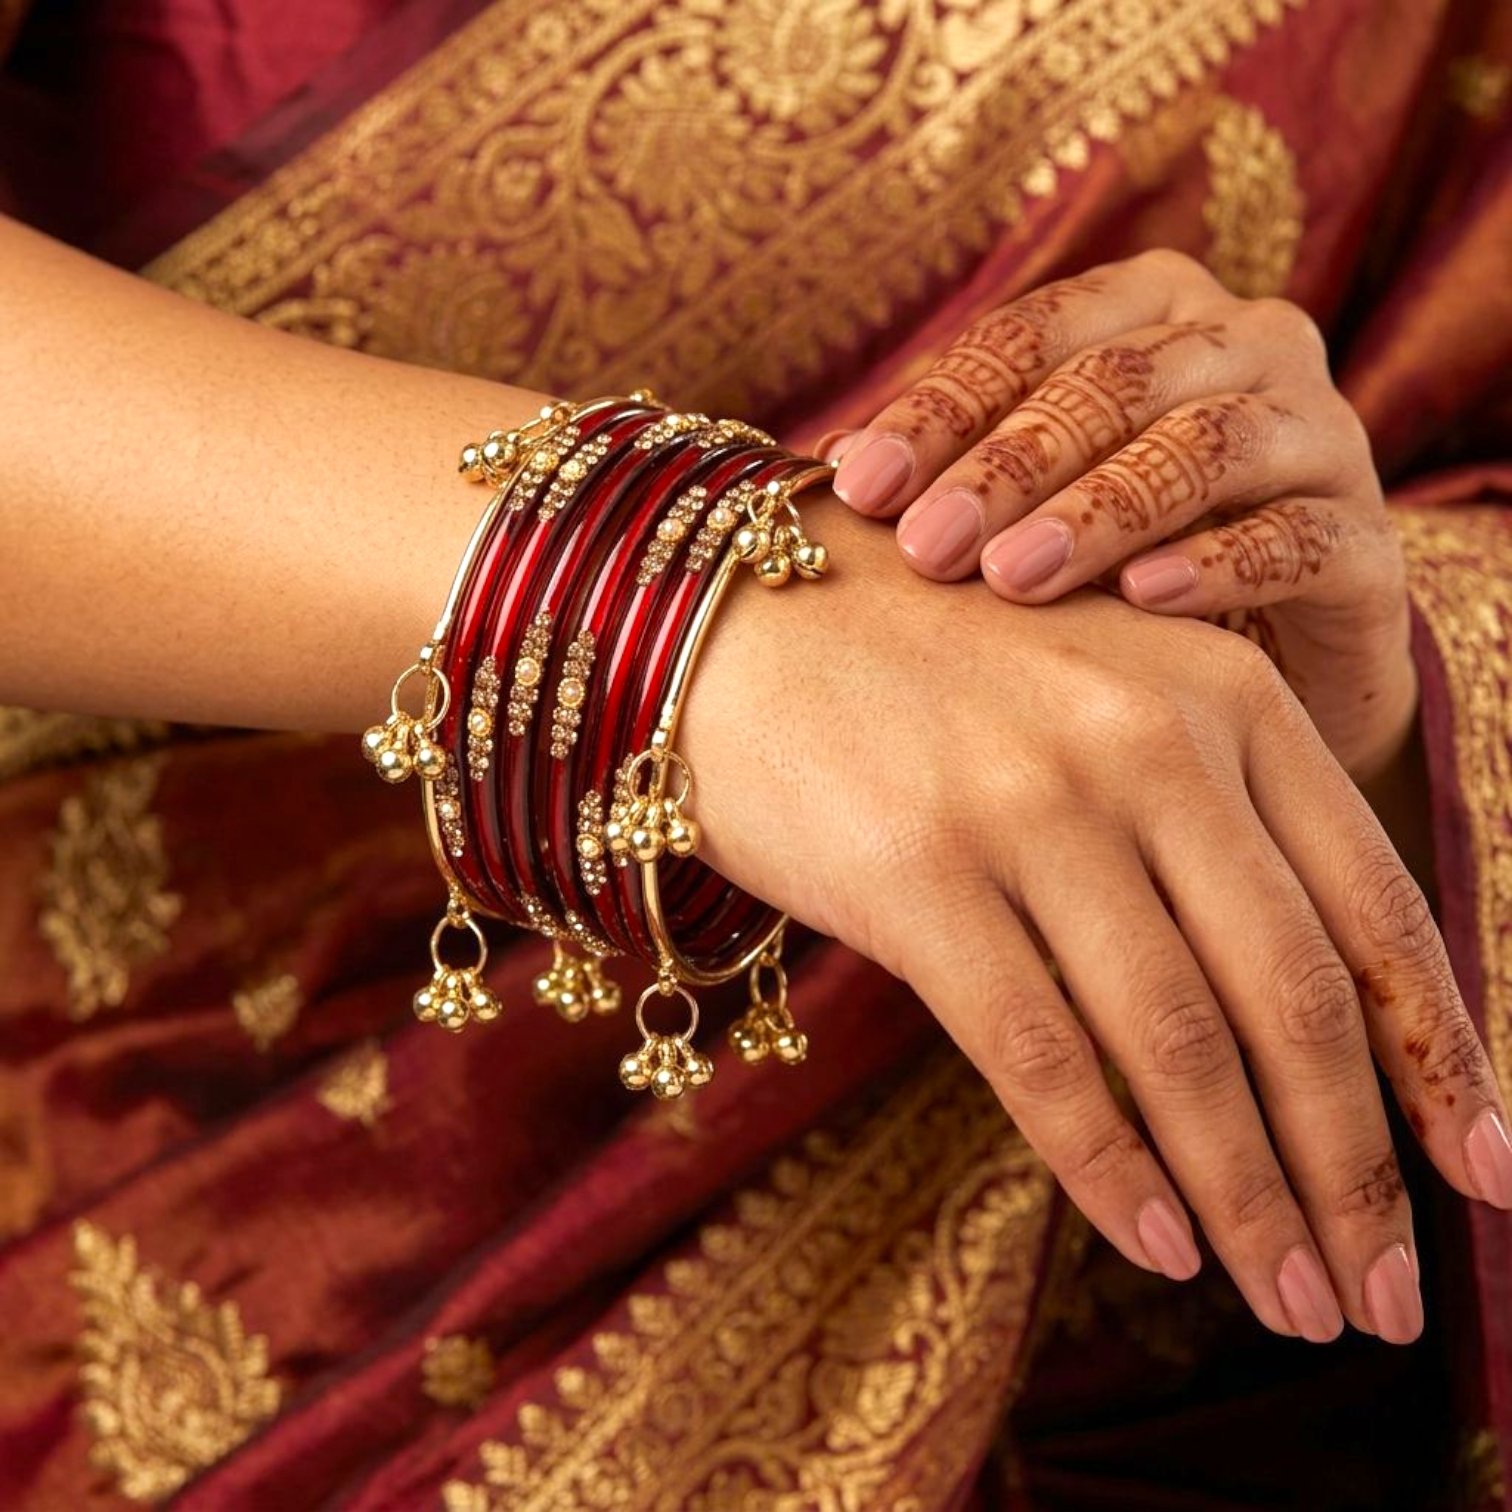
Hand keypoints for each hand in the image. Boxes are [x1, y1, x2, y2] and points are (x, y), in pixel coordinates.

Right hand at [682, 501, 1511, 1343]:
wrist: (743, 624)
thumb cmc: (932, 676)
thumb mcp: (1107, 699)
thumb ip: (1210, 822)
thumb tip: (1294, 1028)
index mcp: (1222, 691)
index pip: (1371, 905)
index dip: (1441, 1056)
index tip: (1485, 1174)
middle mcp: (1142, 741)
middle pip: (1291, 997)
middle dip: (1353, 1169)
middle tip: (1380, 1297)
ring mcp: (1028, 806)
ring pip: (1179, 1044)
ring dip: (1249, 1198)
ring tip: (1291, 1301)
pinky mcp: (918, 874)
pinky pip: (1042, 1054)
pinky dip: (1111, 1168)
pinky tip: (1156, 1244)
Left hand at [826, 250, 1415, 781]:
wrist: (1266, 655)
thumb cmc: (1119, 561)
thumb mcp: (1033, 502)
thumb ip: (953, 468)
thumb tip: (827, 469)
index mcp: (1148, 311)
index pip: (1028, 339)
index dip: (940, 409)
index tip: (858, 487)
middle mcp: (1242, 344)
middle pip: (1113, 383)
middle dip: (1007, 465)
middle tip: (927, 544)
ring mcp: (1316, 432)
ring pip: (1206, 445)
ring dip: (1101, 511)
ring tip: (1015, 577)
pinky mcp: (1366, 537)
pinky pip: (1297, 537)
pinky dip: (1217, 564)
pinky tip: (1143, 600)